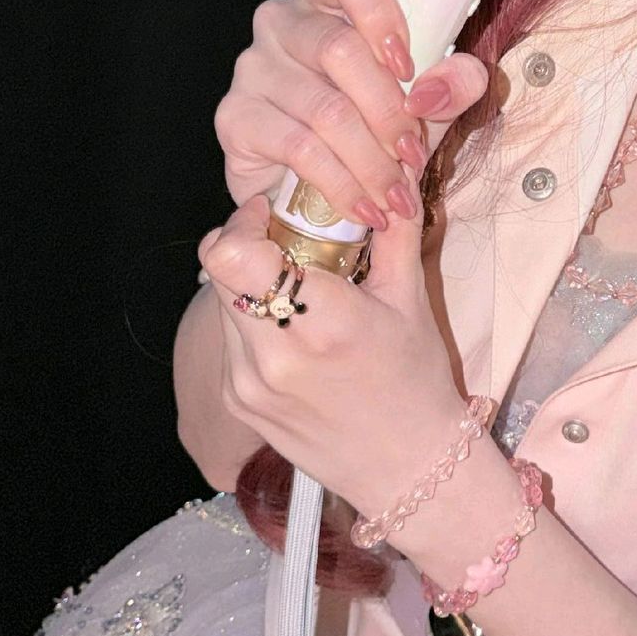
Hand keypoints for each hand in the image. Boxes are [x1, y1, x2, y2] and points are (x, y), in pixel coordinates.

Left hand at [197, 191, 467, 513]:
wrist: (410, 471)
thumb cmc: (417, 382)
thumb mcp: (411, 297)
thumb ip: (394, 226)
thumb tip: (397, 164)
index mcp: (322, 323)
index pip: (233, 254)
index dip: (246, 220)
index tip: (276, 213)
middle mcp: (273, 357)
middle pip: (220, 268)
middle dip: (249, 243)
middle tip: (290, 242)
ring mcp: (248, 385)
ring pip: (220, 301)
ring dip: (249, 280)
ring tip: (298, 286)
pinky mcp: (238, 403)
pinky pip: (229, 337)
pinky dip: (253, 318)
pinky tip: (296, 328)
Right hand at [213, 0, 488, 224]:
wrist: (310, 188)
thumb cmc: (373, 123)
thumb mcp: (426, 99)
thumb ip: (453, 83)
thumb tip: (438, 88)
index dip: (378, 9)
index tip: (409, 63)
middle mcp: (282, 21)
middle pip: (340, 49)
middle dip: (389, 111)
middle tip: (415, 155)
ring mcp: (253, 66)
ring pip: (325, 108)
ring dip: (372, 161)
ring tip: (398, 197)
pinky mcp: (235, 116)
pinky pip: (297, 148)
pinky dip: (342, 185)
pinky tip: (364, 208)